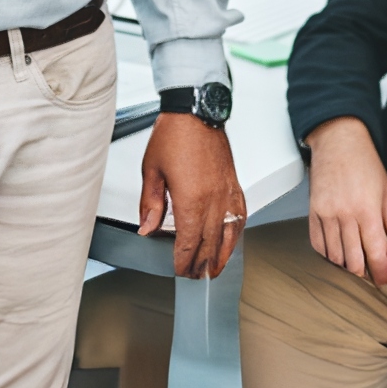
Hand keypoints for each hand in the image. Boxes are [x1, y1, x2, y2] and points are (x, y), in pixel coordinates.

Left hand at [138, 113, 244, 278]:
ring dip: (221, 255)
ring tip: (214, 269)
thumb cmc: (174, 135)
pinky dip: (236, 233)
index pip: (188, 242)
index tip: (179, 270)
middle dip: (201, 264)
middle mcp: (213, 200)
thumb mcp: (152, 171)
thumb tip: (147, 228)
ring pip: (228, 234)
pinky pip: (240, 216)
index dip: (183, 261)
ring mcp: (227, 193)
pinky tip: (232, 240)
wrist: (196, 111)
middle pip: (208, 243)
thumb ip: (151, 204)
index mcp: (191, 199)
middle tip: (195, 276)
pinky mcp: (235, 184)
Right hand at [304, 116, 386, 286]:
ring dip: (346, 265)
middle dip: (365, 273)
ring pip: (334, 256)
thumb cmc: (365, 163)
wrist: (338, 141)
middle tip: (373, 274)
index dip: (382, 272)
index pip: (376, 252)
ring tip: (356, 264)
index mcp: (367, 210)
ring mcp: (326, 214)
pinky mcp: (313, 211)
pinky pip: (317, 244)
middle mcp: (345, 215)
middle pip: (353, 260)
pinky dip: (327, 254)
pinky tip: (337, 253)